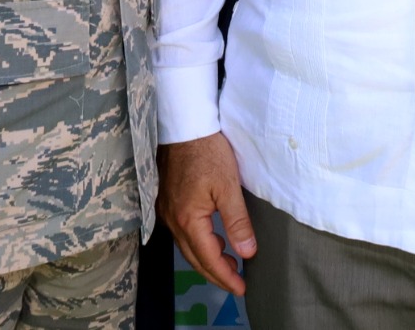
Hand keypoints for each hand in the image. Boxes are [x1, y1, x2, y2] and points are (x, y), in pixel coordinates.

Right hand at [158, 132, 256, 295]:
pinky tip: (212, 239)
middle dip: (215, 273)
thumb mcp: (228, 186)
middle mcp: (173, 220)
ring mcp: (167, 211)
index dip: (225, 276)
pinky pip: (182, 233)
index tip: (241, 288)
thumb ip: (237, 221)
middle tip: (236, 283)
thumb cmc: (208, 152)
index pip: (208, 258)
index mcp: (188, 219)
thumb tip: (247, 252)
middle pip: (194, 257)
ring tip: (228, 263)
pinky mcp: (167, 201)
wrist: (185, 125)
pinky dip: (198, 243)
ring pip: (187, 246)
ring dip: (206, 259)